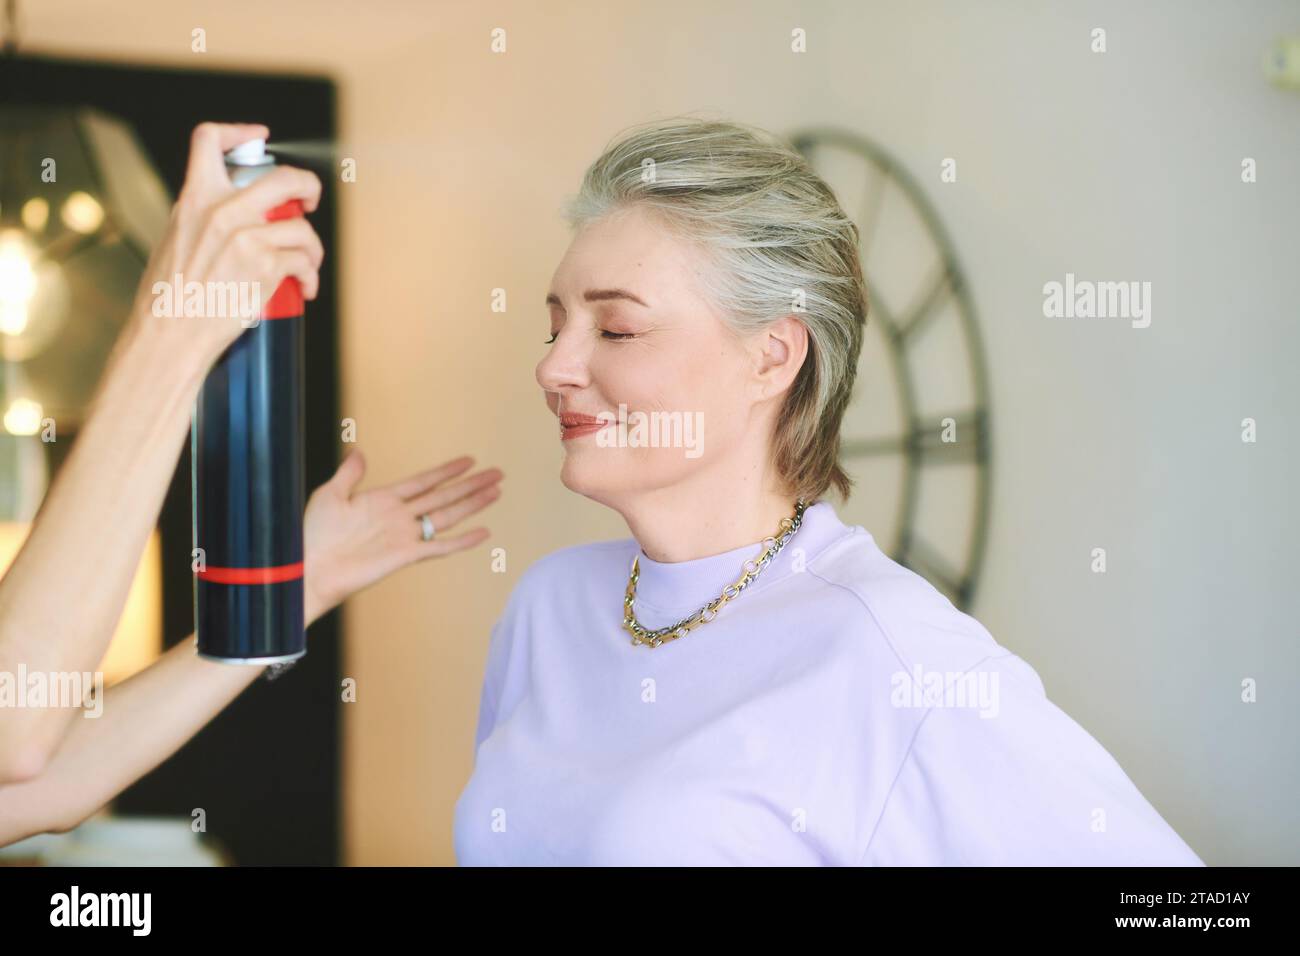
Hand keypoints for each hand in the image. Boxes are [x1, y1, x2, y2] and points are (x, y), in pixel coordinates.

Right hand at [125, 122, 323, 372]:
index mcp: (194, 199)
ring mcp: (247, 238)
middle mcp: (222, 211)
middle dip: (307, 185)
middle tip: (311, 200)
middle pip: (283, 178)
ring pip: (303, 228)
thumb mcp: (174, 239)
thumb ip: (202, 218)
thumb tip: (235, 214)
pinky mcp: (266, 267)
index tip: (259, 137)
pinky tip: (306, 288)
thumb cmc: (168, 298)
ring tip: (308, 264)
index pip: (208, 140)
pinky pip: (305, 261)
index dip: (239, 131)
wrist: (169, 335)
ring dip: (313, 248)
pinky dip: (311, 276)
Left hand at [303, 451, 503, 624]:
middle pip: (444, 496)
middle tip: (496, 473)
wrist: (309, 569)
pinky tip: (483, 533)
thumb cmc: (312, 535)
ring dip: (473, 504)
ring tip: (496, 492)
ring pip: (448, 516)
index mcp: (383, 500)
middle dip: (471, 484)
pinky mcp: (406, 556)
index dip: (447, 471)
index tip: (469, 461)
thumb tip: (358, 451)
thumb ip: (348, 474)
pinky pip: (440, 547)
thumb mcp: (329, 495)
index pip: (424, 481)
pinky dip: (463, 541)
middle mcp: (399, 517)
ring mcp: (405, 536)